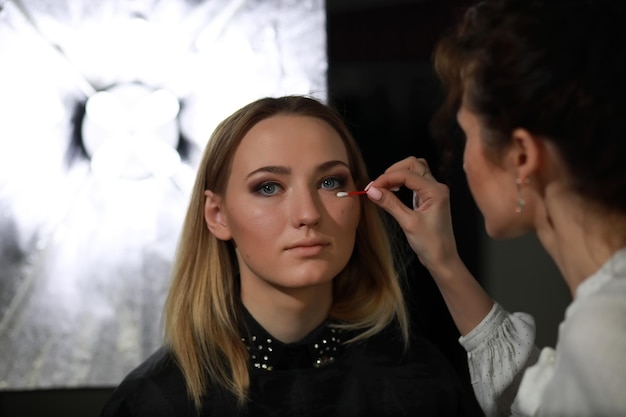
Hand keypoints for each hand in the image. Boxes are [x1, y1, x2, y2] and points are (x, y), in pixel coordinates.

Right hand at [366, 157, 458, 272]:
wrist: (442, 259)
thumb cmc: (431, 244)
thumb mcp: (408, 223)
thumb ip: (390, 204)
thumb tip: (372, 191)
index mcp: (436, 191)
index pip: (407, 174)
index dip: (387, 178)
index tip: (371, 187)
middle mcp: (437, 187)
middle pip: (413, 164)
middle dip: (393, 171)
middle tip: (377, 185)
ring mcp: (434, 191)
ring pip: (415, 170)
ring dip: (398, 174)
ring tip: (383, 187)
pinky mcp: (429, 197)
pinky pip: (415, 181)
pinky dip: (402, 182)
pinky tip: (392, 191)